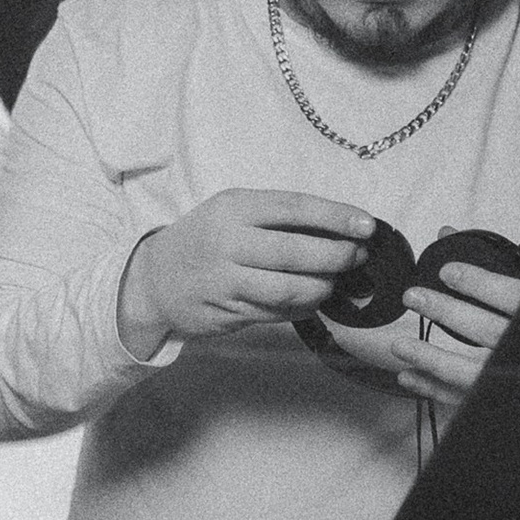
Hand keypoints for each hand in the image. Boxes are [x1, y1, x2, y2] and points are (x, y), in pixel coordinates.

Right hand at [117, 190, 374, 359]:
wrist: (152, 280)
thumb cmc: (204, 239)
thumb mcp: (231, 213)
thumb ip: (276, 218)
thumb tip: (340, 229)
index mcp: (232, 208)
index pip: (294, 208)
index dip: (336, 217)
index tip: (367, 226)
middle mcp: (227, 242)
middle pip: (297, 252)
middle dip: (338, 256)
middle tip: (357, 257)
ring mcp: (225, 281)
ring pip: (291, 288)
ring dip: (323, 287)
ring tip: (334, 281)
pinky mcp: (227, 312)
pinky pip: (278, 312)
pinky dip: (303, 306)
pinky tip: (310, 299)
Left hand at [394, 245, 519, 405]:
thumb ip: (494, 264)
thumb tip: (448, 234)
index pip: (512, 296)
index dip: (479, 284)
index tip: (448, 271)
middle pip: (486, 330)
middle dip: (446, 312)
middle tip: (413, 297)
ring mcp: (512, 376)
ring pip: (470, 371)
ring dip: (430, 358)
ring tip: (399, 346)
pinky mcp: (499, 397)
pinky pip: (464, 396)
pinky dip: (434, 388)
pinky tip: (408, 376)